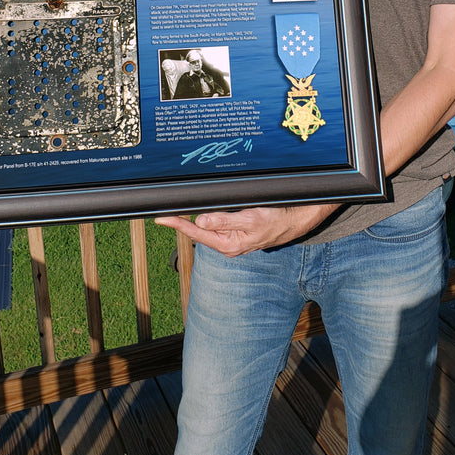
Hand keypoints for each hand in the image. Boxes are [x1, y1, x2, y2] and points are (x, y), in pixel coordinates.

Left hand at [155, 202, 338, 255]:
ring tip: (178, 213)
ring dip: (194, 219)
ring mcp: (230, 240)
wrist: (293, 222)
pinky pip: (216, 224)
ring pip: (207, 226)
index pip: (196, 233)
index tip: (161, 218)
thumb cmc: (275, 221)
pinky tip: (202, 212)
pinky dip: (207, 218)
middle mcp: (227, 244)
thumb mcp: (251, 219)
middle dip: (182, 221)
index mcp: (228, 244)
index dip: (177, 225)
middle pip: (198, 231)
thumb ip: (225, 220)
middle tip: (163, 210)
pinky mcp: (235, 233)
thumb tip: (201, 221)